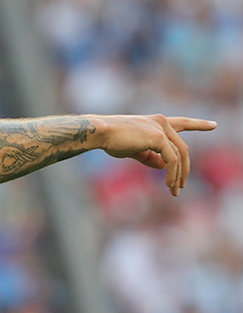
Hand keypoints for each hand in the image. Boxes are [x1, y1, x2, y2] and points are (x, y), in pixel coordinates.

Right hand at [91, 114, 216, 195]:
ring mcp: (161, 129)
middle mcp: (161, 122)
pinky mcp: (158, 137)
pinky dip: (172, 174)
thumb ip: (150, 156)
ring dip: (178, 175)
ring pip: (179, 156)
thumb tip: (163, 167)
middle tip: (180, 187)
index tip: (213, 125)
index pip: (182, 123)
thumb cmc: (112, 140)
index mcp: (155, 122)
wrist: (100, 133)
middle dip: (184, 169)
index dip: (198, 125)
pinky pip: (172, 160)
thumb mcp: (134, 150)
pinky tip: (168, 183)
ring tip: (174, 190)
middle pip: (182, 149)